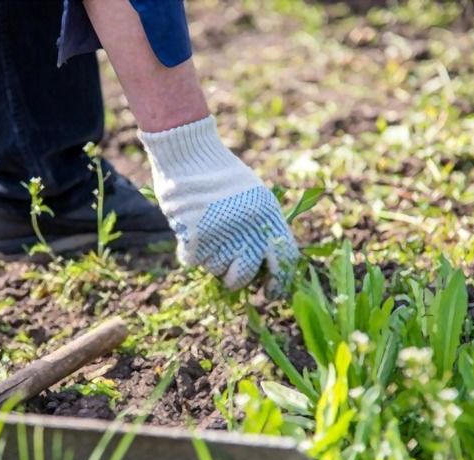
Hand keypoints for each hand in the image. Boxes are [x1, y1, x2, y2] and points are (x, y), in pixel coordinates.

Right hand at [140, 116, 298, 292]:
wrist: (189, 153)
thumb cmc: (221, 173)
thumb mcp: (255, 196)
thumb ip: (263, 227)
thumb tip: (264, 265)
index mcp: (269, 217)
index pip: (284, 261)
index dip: (278, 283)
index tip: (270, 292)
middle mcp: (247, 229)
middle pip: (245, 275)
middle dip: (237, 281)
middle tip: (232, 278)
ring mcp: (220, 234)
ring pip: (215, 269)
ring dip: (211, 260)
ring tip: (207, 235)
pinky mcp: (194, 237)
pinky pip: (193, 261)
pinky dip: (190, 252)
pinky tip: (191, 233)